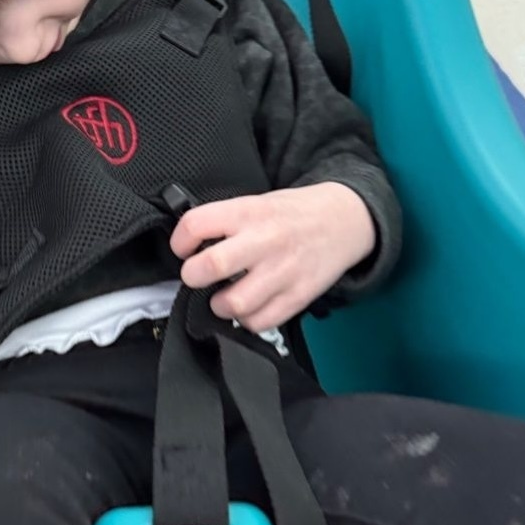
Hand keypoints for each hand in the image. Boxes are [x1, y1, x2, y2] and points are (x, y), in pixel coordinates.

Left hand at [169, 183, 375, 332]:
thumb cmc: (292, 213)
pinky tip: (248, 307)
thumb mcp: (256, 202)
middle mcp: (265, 241)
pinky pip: (260, 322)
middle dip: (193, 276)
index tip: (184, 250)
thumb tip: (189, 247)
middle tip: (197, 276)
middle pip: (211, 265)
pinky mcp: (299, 296)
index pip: (196, 225)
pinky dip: (247, 320)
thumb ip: (224, 222)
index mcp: (248, 212)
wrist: (344, 219)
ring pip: (234, 303)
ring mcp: (283, 271)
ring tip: (222, 297)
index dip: (180, 241)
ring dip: (219, 305)